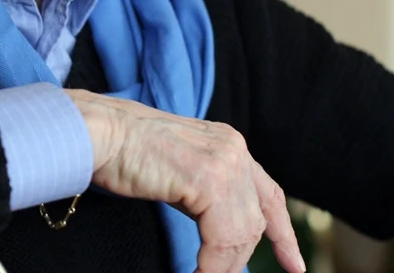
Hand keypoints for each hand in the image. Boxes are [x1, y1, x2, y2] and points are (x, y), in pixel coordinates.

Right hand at [66, 90, 304, 272]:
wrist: (98, 133)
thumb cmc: (123, 153)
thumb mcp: (179, 169)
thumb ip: (205, 193)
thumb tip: (220, 235)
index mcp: (229, 143)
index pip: (270, 194)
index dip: (283, 234)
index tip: (294, 265)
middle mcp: (234, 148)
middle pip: (255, 221)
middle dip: (238, 259)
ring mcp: (224, 162)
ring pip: (241, 234)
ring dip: (222, 266)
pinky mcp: (208, 179)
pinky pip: (222, 238)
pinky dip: (212, 265)